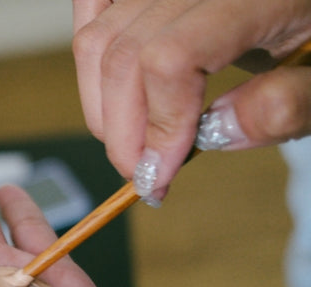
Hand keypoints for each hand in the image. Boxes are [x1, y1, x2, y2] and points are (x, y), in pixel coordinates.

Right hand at [73, 0, 310, 199]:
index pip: (170, 60)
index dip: (157, 127)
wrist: (302, 1)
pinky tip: (109, 92)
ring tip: (133, 140)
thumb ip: (289, 103)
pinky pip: (91, 5)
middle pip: (124, 54)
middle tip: (143, 173)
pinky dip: (91, 57)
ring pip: (97, 39)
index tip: (158, 175)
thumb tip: (218, 133)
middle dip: (123, 131)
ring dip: (102, 105)